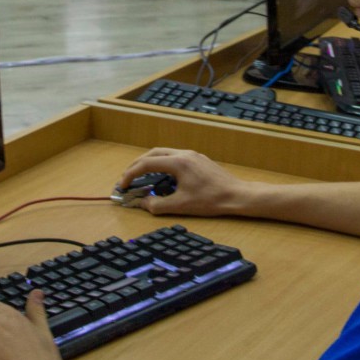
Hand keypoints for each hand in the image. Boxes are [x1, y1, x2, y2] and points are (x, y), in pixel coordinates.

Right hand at [118, 148, 248, 215]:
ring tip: (141, 176)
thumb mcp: (181, 206)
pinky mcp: (198, 159)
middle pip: (153, 153)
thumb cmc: (211, 200)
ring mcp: (192, 155)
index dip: (131, 174)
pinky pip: (174, 156)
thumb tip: (142, 203)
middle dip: (137, 165)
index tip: (122, 185)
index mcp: (178, 163)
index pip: (146, 164)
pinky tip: (162, 176)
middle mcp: (183, 154)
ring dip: (150, 163)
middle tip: (127, 178)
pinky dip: (162, 164)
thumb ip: (157, 205)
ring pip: (164, 153)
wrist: (237, 195)